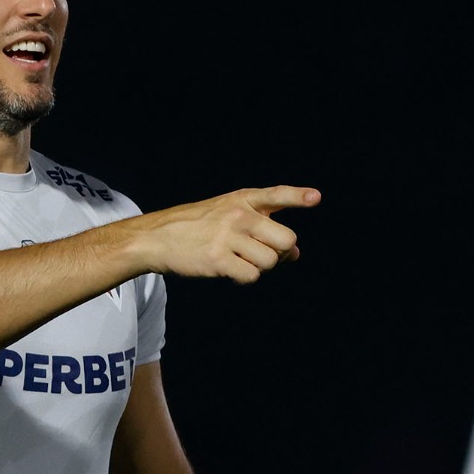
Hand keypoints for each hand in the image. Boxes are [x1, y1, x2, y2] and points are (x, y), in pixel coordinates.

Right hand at [136, 186, 320, 283]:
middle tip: (262, 254)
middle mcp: (238, 215)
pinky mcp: (218, 259)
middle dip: (280, 253)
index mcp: (242, 199)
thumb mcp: (228, 213)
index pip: (276, 195)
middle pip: (286, 240)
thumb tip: (297, 254)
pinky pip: (251, 276)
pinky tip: (229, 270)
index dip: (297, 197)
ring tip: (239, 260)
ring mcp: (228, 236)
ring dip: (260, 267)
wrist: (158, 237)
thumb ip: (264, 228)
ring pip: (270, 261)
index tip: (315, 198)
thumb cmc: (198, 227)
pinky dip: (245, 278)